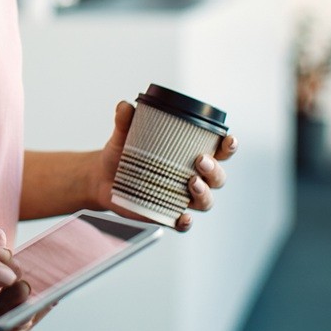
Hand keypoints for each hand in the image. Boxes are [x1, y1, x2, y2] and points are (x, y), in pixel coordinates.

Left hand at [94, 101, 237, 230]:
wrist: (102, 177)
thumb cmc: (123, 153)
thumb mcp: (124, 135)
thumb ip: (126, 120)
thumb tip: (124, 106)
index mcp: (190, 155)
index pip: (218, 151)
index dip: (228, 147)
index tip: (228, 140)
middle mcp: (192, 177)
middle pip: (217, 178)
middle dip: (214, 170)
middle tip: (200, 161)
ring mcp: (182, 198)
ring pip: (206, 201)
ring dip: (204, 193)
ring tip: (191, 183)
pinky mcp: (168, 215)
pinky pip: (184, 223)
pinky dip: (186, 222)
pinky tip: (183, 217)